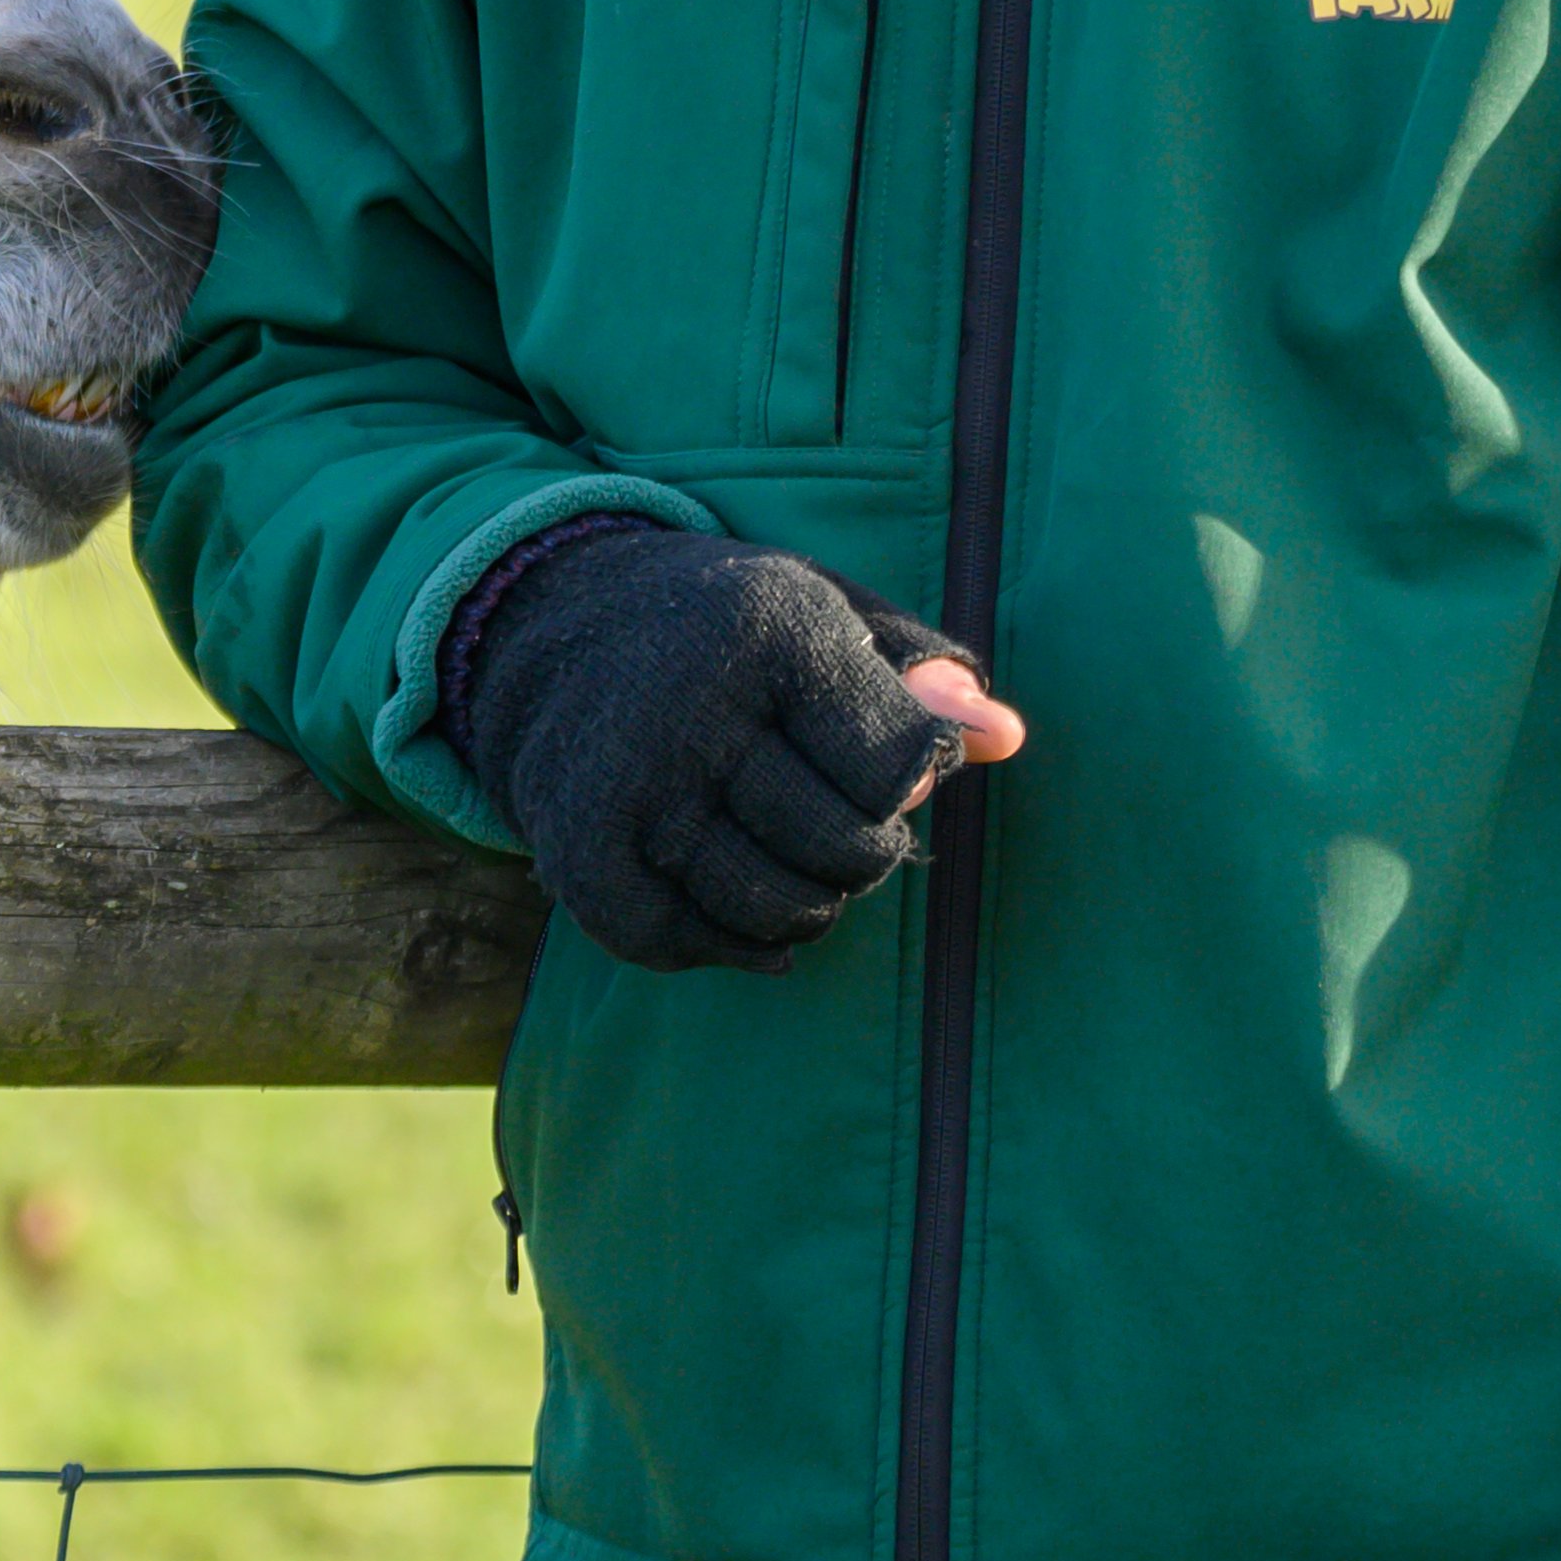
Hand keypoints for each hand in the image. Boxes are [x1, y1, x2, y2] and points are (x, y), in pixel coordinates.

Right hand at [446, 519, 1024, 974]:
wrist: (556, 628)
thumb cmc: (729, 632)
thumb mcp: (830, 617)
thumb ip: (922, 676)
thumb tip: (1004, 738)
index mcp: (767, 627)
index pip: (898, 768)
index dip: (909, 779)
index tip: (880, 755)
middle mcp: (688, 704)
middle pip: (844, 850)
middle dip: (864, 851)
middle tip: (838, 818)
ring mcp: (626, 785)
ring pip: (771, 912)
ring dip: (804, 908)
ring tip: (794, 863)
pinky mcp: (577, 848)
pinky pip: (677, 943)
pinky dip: (721, 943)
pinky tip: (729, 904)